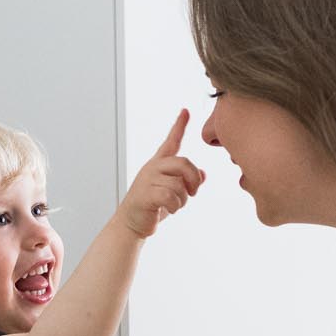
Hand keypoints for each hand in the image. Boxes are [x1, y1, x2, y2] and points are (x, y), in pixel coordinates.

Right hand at [116, 110, 204, 238]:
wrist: (131, 224)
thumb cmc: (151, 208)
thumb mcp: (172, 193)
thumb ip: (186, 182)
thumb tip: (203, 174)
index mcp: (159, 164)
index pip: (171, 141)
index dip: (179, 125)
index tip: (186, 111)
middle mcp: (153, 168)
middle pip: (184, 163)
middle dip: (193, 180)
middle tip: (192, 193)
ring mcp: (148, 180)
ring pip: (179, 183)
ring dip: (183, 199)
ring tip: (175, 205)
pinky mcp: (146, 194)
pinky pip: (170, 196)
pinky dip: (175, 206)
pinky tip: (168, 209)